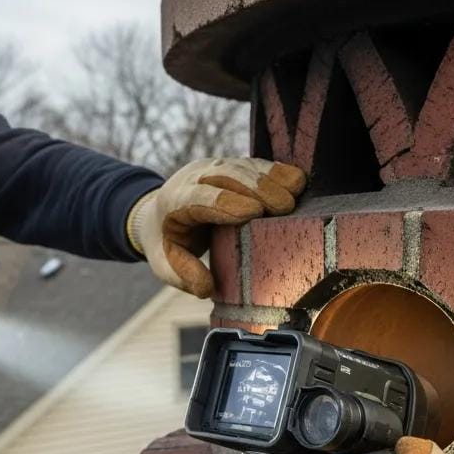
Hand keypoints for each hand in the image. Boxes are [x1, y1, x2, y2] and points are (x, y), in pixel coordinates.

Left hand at [127, 157, 305, 297]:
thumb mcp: (164, 263)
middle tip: (286, 206)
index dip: (226, 203)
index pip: (199, 198)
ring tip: (296, 193)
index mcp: (173, 201)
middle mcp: (192, 177)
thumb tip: (207, 288)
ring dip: (270, 179)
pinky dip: (275, 171)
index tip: (254, 211)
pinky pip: (252, 165)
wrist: (157, 214)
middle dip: (257, 189)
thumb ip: (184, 275)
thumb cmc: (165, 242)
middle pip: (225, 177)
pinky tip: (296, 180)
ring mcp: (211, 168)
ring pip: (241, 167)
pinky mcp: (229, 166)